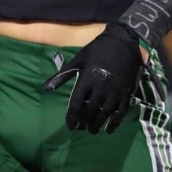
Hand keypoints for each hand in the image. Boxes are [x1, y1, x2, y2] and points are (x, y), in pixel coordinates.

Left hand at [43, 22, 162, 133]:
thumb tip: (45, 88)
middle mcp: (100, 87)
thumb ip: (63, 75)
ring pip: (104, 113)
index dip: (72, 116)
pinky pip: (120, 112)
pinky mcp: (127, 92)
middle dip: (84, 122)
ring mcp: (115, 91)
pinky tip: (109, 129)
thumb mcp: (78, 59)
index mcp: (87, 78)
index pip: (76, 103)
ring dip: (97, 124)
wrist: (122, 41)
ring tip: (92, 130)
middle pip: (90, 110)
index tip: (70, 125)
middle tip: (81, 128)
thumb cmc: (98, 49)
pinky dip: (115, 123)